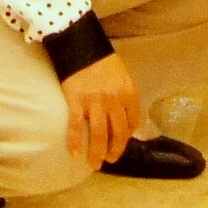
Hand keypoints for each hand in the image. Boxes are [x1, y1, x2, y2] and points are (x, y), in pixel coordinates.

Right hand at [58, 51, 143, 170]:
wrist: (80, 43)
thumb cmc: (101, 59)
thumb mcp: (121, 75)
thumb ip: (124, 95)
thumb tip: (124, 115)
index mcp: (128, 93)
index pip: (132, 121)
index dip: (128, 135)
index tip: (122, 142)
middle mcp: (114, 100)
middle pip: (118, 132)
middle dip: (115, 150)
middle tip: (110, 159)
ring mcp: (95, 102)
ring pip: (99, 134)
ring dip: (97, 153)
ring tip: (95, 164)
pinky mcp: (77, 101)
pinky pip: (77, 127)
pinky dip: (75, 142)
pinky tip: (75, 154)